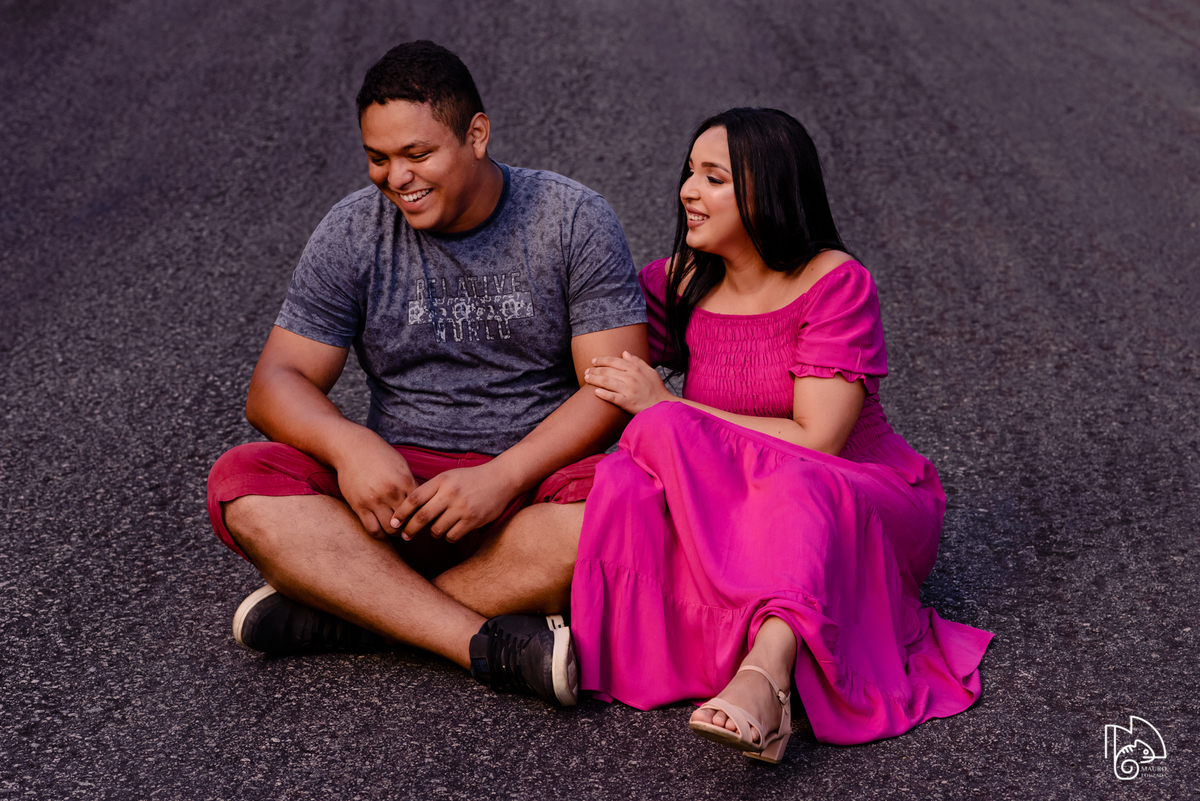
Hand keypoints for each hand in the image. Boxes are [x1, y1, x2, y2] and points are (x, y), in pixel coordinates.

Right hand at [330, 429, 418, 538]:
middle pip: (408, 521)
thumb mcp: (401, 465)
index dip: (423, 515)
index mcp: (405, 481)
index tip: (421, 519)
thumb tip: (423, 501)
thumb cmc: (379, 455)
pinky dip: (379, 534)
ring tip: (395, 528)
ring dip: (395, 532)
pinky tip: (381, 528)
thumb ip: (411, 484)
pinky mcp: (359, 506)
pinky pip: (373, 529)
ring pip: (391, 529)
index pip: (421, 507)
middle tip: (409, 527)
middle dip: (411, 526)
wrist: (352, 447)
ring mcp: (374, 500)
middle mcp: (391, 492)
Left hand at [389, 460, 519, 543]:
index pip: (414, 498)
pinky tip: (451, 531)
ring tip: (435, 529)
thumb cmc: (470, 479)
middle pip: (421, 516)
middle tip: (405, 536)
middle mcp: (450, 493)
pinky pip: (452, 536)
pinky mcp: (473, 520)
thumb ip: (430, 490)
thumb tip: (407, 509)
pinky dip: (448, 536)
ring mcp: (462, 508)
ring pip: (436, 529)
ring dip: (433, 533)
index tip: (393, 522)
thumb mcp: (449, 477)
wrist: (501, 479)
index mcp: (441, 481)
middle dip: (410, 529)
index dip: (400, 513)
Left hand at [584, 351, 672, 414]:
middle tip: (586, 371)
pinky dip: (604, 394)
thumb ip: (637, 361)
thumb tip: (625, 353)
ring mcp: (629, 390)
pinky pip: (613, 397)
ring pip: (607, 382)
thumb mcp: (650, 371)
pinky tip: (595, 392)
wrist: (663, 405)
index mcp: (635, 369)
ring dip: (595, 379)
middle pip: (608, 371)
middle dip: (595, 370)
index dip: (602, 360)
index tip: (593, 361)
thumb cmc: (656, 389)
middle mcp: (631, 378)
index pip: (615, 361)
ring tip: (586, 378)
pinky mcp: (628, 403)